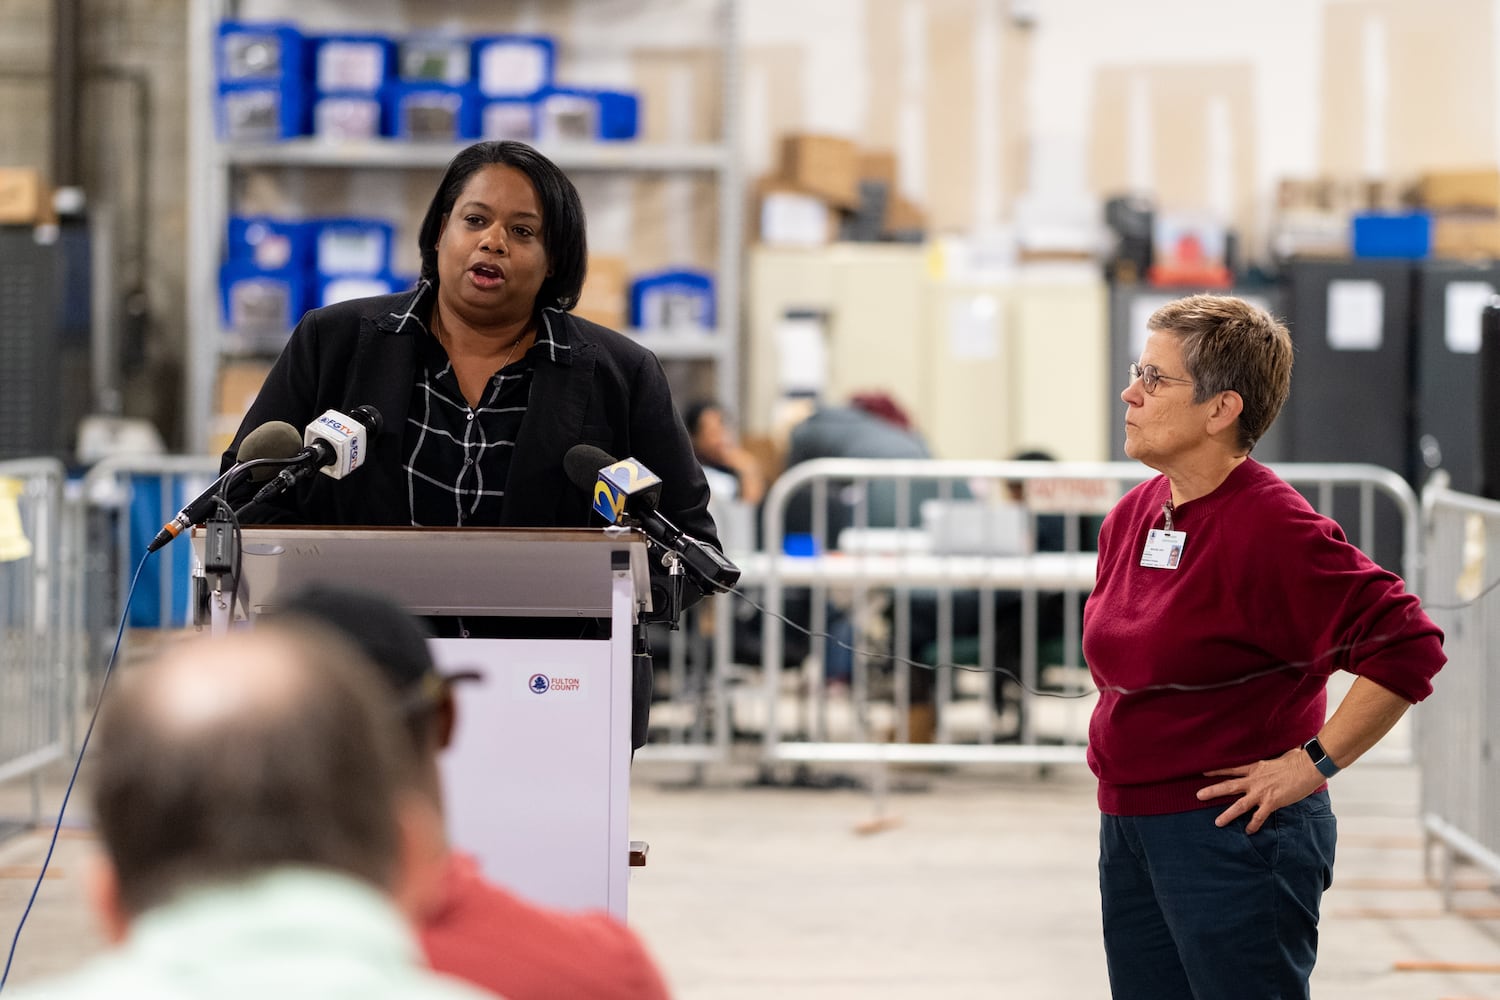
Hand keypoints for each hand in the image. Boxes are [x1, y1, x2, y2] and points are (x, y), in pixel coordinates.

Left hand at [1197, 748, 1325, 833]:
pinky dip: (1253, 824)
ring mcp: (1262, 792)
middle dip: (1212, 791)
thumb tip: (1276, 756)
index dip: (1217, 770)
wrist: (1308, 767)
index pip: (1231, 769)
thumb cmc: (1297, 759)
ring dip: (1228, 814)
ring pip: (1240, 805)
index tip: (1203, 772)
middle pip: (1229, 786)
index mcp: (1255, 767)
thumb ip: (1271, 760)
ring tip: (1218, 822)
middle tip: (1198, 795)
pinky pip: (1259, 816)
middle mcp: (1254, 780)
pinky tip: (1248, 831)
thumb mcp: (1278, 756)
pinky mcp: (1272, 802)